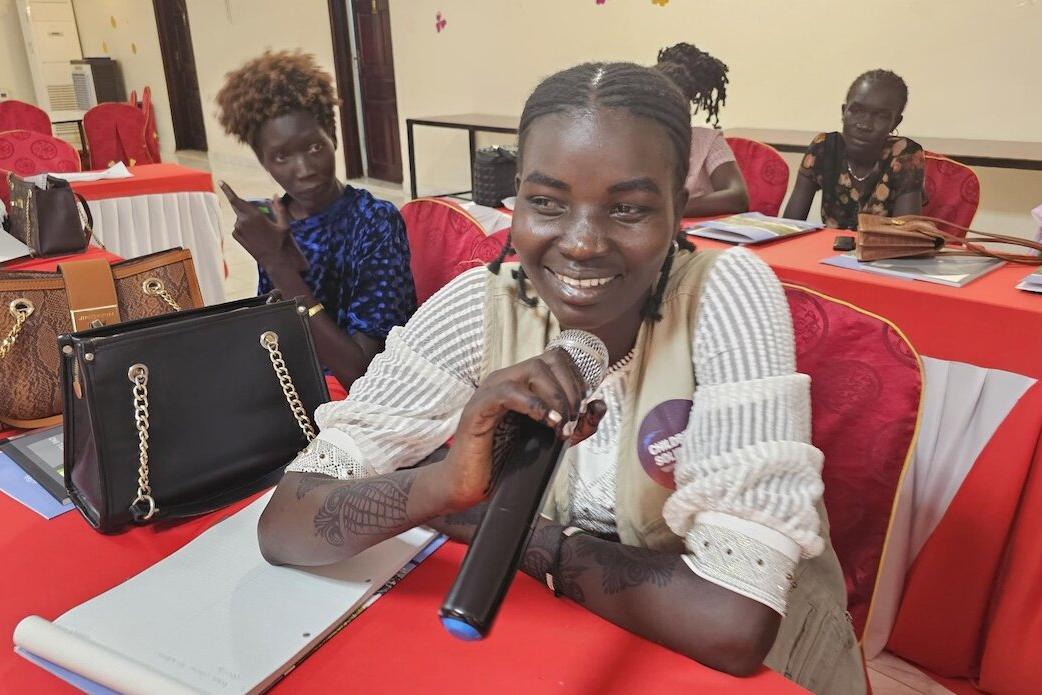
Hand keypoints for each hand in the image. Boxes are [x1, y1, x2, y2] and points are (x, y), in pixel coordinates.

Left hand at [219, 181, 308, 273]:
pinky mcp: (237, 237)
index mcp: (253, 215)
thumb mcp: (284, 224)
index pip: (236, 199)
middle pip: (238, 206)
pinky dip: (244, 226)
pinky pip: (238, 226)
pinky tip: (255, 234)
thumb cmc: (281, 242)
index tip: (220, 181)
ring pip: (239, 217)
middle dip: (245, 205)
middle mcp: (242, 221)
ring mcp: (238, 230)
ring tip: (261, 228)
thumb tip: (275, 195)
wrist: (275, 261)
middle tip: (259, 214)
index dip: (227, 190)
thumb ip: (279, 208)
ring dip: (247, 217)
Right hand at [440, 348, 606, 508]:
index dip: (578, 380)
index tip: (583, 409)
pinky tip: (544, 421)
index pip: (558, 360)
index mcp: (522, 383)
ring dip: (556, 397)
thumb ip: (577, 425)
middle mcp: (506, 380)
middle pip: (549, 361)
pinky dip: (532, 403)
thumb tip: (598, 405)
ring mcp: (491, 391)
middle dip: (570, 389)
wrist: (469, 485)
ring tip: (559, 424)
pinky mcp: (478, 408)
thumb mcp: (552, 441)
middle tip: (572, 420)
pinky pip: (508, 391)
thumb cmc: (505, 462)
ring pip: (533, 370)